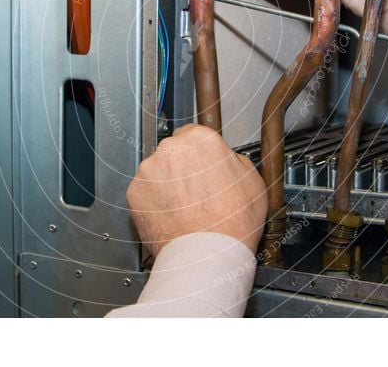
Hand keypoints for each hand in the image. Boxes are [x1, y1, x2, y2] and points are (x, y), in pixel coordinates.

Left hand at [126, 124, 267, 257]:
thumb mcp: (253, 182)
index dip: (199, 154)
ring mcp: (149, 170)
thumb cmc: (232, 222)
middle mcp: (172, 149)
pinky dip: (153, 201)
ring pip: (157, 171)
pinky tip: (171, 215)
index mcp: (201, 140)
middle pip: (174, 152)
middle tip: (196, 192)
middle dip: (182, 168)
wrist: (207, 254)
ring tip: (184, 208)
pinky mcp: (134, 192)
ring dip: (166, 184)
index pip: (194, 134)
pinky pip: (144, 192)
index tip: (201, 166)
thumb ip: (235, 161)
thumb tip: (229, 161)